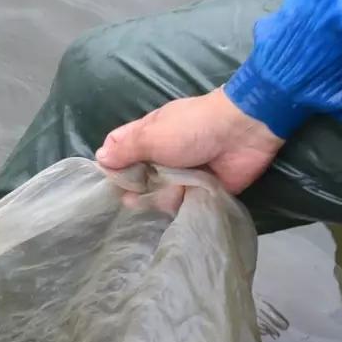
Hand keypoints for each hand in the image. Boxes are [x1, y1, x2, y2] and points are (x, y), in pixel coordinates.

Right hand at [95, 88, 284, 194]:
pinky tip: (175, 212)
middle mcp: (162, 156)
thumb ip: (125, 150)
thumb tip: (99, 159)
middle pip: (138, 178)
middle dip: (134, 190)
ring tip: (161, 201)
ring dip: (158, 200)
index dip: (111, 166)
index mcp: (148, 137)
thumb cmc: (191, 128)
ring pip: (159, 194)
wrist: (242, 133)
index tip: (107, 183)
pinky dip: (179, 208)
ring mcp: (182, 174)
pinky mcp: (202, 190)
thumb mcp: (151, 135)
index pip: (120, 152)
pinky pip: (183, 204)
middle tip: (130, 201)